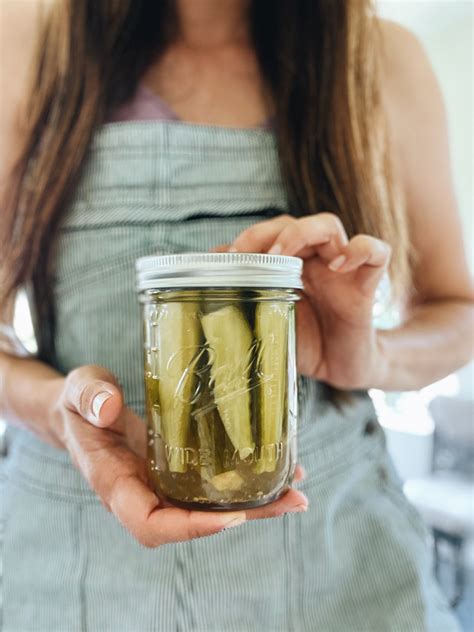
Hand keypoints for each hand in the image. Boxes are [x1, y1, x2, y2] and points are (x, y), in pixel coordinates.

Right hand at [49, 365, 307, 546]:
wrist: (83, 412)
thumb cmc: (79, 404)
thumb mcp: (80, 391)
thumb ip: (90, 397)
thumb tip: (110, 407)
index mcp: (116, 483)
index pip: (151, 523)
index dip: (191, 527)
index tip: (232, 517)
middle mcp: (143, 493)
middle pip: (193, 523)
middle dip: (243, 518)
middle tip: (291, 502)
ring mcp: (161, 484)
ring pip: (208, 507)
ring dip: (254, 505)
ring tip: (295, 490)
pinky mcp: (176, 470)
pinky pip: (210, 485)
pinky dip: (242, 482)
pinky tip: (273, 468)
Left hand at [218, 213, 390, 388]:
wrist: (341, 369)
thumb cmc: (306, 344)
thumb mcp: (269, 323)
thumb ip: (246, 303)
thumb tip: (207, 289)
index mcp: (290, 266)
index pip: (268, 234)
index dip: (246, 239)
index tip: (224, 259)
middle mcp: (314, 259)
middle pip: (293, 222)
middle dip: (264, 233)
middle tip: (243, 254)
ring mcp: (341, 268)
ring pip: (328, 224)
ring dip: (300, 233)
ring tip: (280, 257)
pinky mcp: (367, 283)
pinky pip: (375, 251)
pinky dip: (358, 251)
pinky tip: (337, 266)